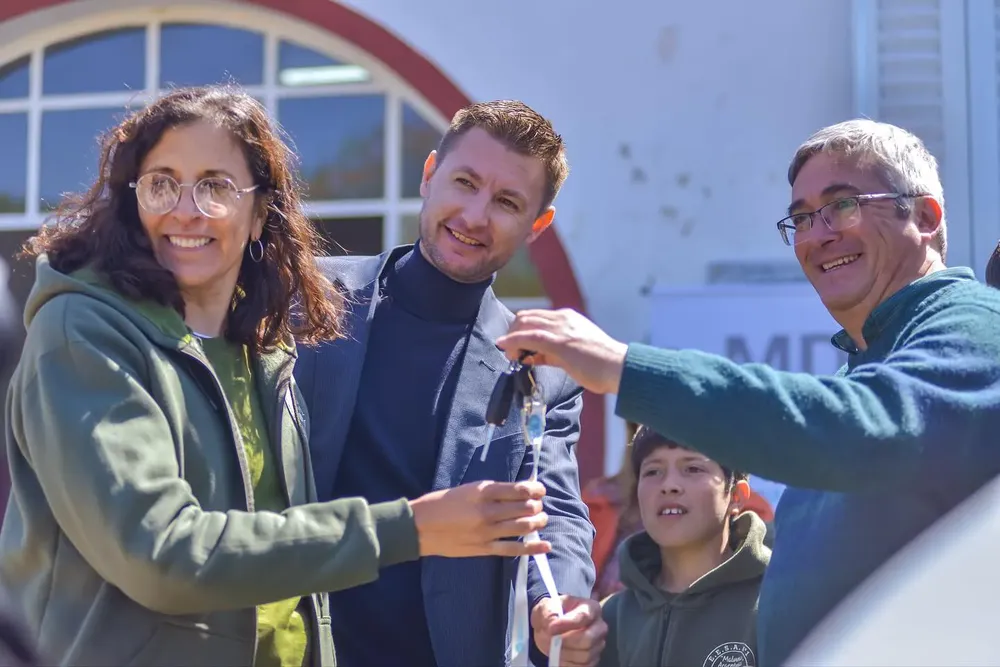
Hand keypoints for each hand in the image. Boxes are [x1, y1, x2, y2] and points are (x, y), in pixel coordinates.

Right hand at [409, 480, 551, 557]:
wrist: (420, 527)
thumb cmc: (442, 503)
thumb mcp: (467, 489)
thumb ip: (492, 490)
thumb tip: (518, 490)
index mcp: (482, 492)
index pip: (518, 489)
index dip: (535, 489)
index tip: (540, 489)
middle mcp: (487, 511)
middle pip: (524, 508)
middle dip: (537, 506)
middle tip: (539, 505)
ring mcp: (487, 532)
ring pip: (522, 527)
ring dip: (537, 522)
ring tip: (542, 519)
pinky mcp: (484, 548)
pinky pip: (513, 549)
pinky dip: (532, 548)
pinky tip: (546, 546)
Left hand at [495, 309, 627, 394]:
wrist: (619, 368)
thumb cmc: (600, 364)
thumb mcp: (573, 352)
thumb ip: (552, 352)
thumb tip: (533, 356)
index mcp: (568, 318)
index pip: (535, 317)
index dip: (520, 330)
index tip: (516, 347)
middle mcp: (563, 319)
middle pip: (525, 317)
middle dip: (512, 333)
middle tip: (511, 353)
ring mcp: (561, 329)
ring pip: (525, 324)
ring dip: (511, 339)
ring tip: (511, 356)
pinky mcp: (560, 343)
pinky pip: (530, 337)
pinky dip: (513, 341)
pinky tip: (506, 348)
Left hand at [532, 595, 606, 666]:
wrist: (551, 628)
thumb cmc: (552, 613)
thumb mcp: (546, 607)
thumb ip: (549, 613)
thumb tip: (552, 626)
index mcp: (590, 608)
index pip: (584, 616)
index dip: (567, 623)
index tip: (551, 628)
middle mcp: (599, 626)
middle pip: (588, 639)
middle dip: (566, 642)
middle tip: (551, 640)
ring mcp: (598, 644)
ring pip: (585, 655)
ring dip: (565, 654)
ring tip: (553, 647)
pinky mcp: (593, 659)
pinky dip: (568, 664)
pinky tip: (559, 656)